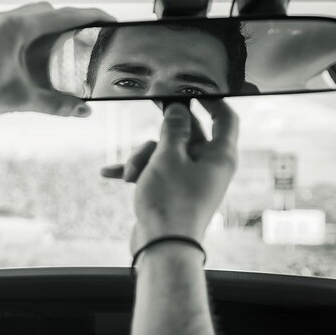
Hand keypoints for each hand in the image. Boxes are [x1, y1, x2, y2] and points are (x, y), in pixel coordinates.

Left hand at [0, 2, 113, 121]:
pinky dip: (23, 38)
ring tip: (58, 51)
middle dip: (66, 23)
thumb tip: (82, 111)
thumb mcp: (17, 98)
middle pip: (44, 12)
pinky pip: (7, 27)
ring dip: (42, 31)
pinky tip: (26, 60)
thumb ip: (53, 103)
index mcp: (14, 27)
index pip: (62, 15)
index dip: (89, 17)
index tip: (109, 21)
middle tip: (84, 40)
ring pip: (23, 18)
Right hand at [102, 100, 238, 253]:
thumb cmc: (171, 201)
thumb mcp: (167, 157)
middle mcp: (208, 166)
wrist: (162, 247)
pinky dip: (135, 171)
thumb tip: (178, 109)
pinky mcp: (172, 191)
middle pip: (188, 133)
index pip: (226, 118)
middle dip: (163, 129)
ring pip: (165, 152)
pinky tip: (109, 173)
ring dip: (143, 157)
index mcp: (219, 156)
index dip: (213, 100)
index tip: (196, 88)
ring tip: (132, 174)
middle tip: (153, 100)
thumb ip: (172, 129)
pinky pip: (154, 172)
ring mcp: (189, 180)